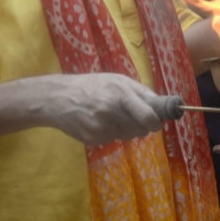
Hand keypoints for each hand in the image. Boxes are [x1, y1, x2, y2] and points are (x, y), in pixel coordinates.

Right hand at [46, 72, 164, 145]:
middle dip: (142, 125)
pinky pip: (113, 140)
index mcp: (121, 95)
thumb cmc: (92, 85)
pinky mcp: (94, 140)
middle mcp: (112, 113)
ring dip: (127, 129)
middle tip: (133, 116)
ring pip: (129, 136)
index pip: (148, 117)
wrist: (58, 98)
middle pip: (141, 130)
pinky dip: (112, 133)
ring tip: (112, 116)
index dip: (156, 122)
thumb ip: (140, 92)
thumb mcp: (117, 80)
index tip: (157, 121)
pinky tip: (100, 122)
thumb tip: (161, 104)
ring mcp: (102, 128)